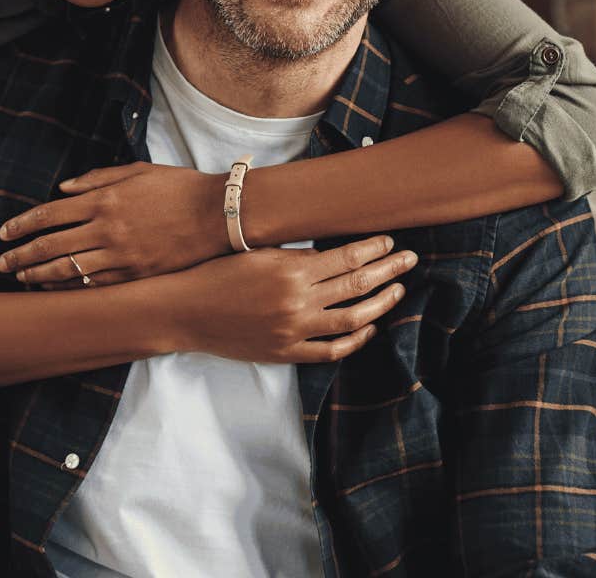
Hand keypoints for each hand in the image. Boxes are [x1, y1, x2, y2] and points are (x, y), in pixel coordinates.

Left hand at [0, 162, 227, 285]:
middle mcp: (107, 229)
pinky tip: (54, 289)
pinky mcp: (135, 274)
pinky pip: (93, 285)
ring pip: (67, 271)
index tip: (4, 233)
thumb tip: (62, 188)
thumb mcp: (136, 171)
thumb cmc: (177, 187)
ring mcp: (120, 255)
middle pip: (50, 246)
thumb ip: (96, 179)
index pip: (49, 214)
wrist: (217, 215)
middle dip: (20, 256)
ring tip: (21, 279)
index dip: (21, 225)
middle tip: (1, 263)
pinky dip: (69, 288)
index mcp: (104, 200)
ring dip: (38, 276)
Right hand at [161, 236, 418, 362]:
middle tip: (409, 259)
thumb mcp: (258, 254)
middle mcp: (297, 302)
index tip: (390, 241)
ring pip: (352, 320)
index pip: (346, 258)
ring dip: (380, 304)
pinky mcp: (286, 353)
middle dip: (389, 271)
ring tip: (397, 291)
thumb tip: (332, 255)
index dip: (373, 249)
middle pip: (357, 286)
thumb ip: (297, 256)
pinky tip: (368, 328)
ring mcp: (293, 331)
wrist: (185, 311)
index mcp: (291, 271)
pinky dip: (355, 340)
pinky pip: (331, 351)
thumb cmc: (218, 274)